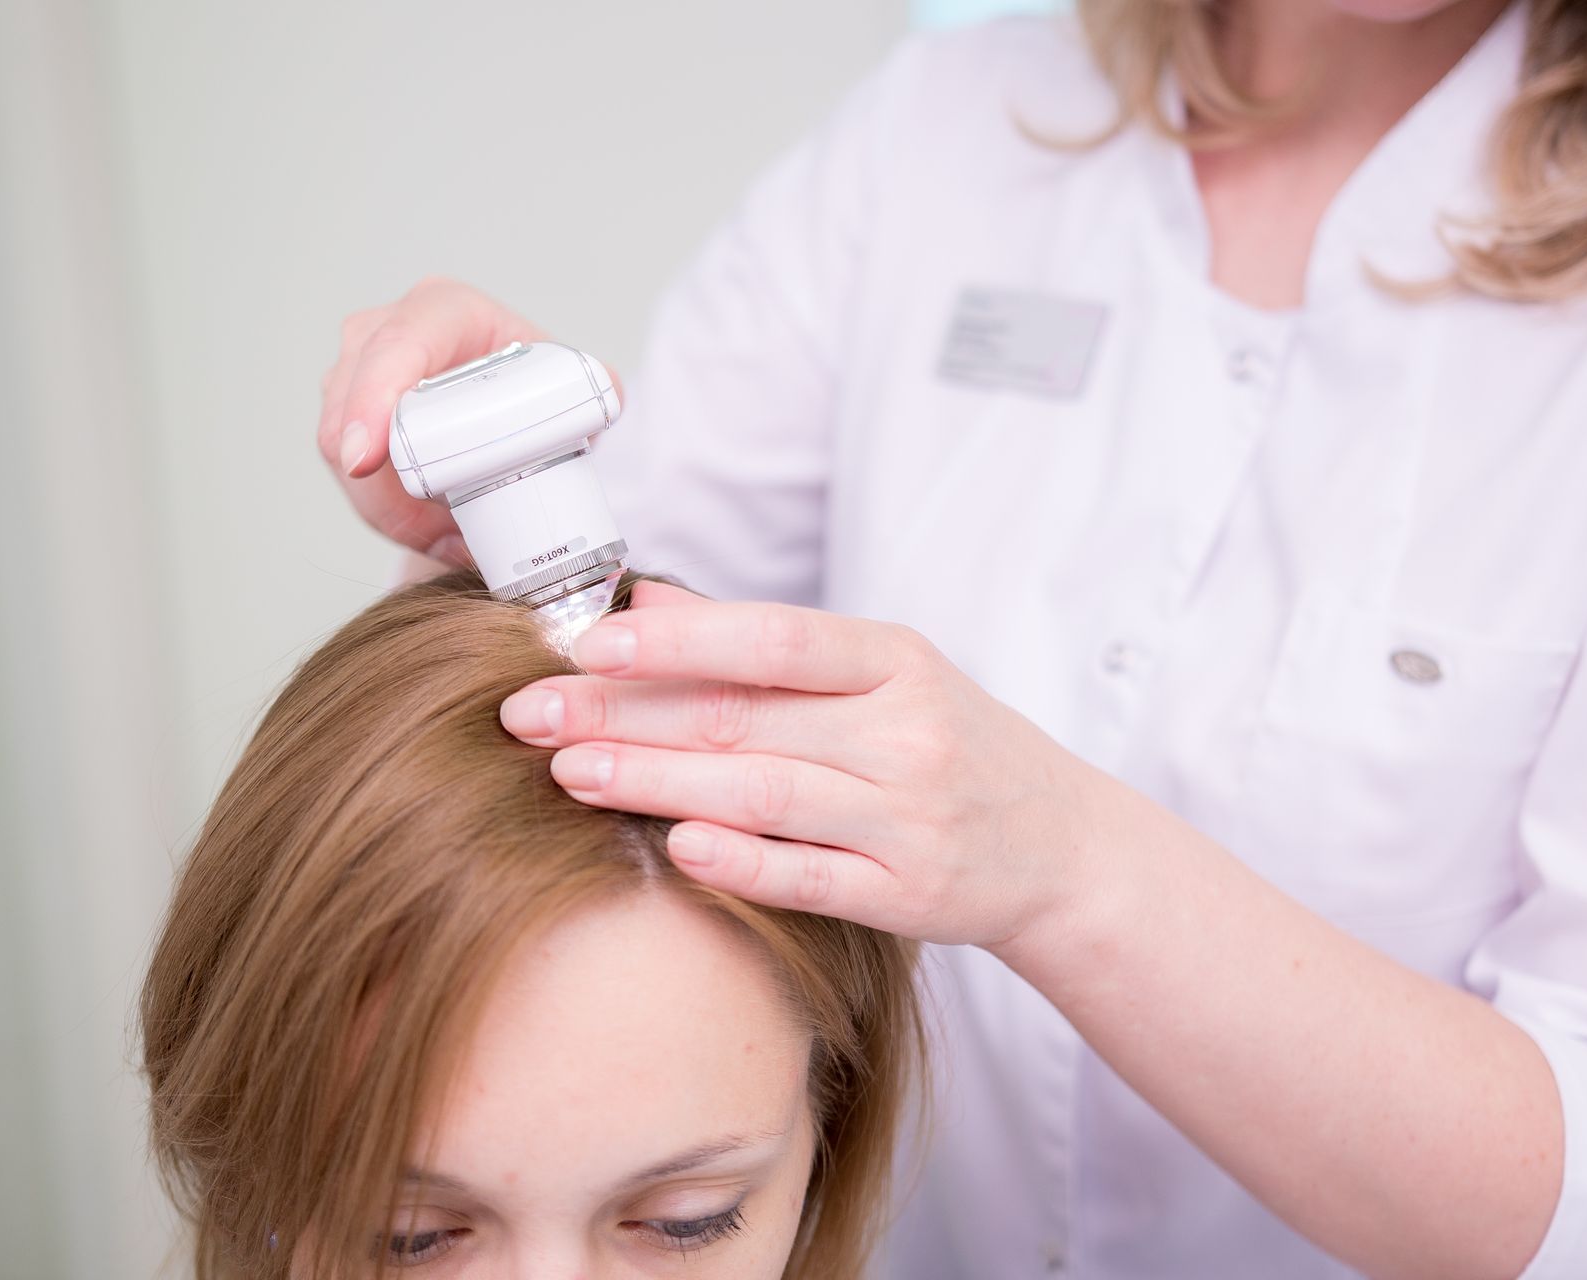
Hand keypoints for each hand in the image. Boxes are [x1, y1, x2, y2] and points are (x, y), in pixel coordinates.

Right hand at [317, 278, 612, 561]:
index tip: (368, 458)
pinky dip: (392, 518)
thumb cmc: (531, 379)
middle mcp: (384, 333)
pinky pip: (352, 480)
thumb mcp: (569, 380)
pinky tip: (436, 536)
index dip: (374, 400)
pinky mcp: (347, 423)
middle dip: (385, 484)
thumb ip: (596, 389)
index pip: (396, 346)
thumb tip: (603, 405)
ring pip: (344, 455)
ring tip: (453, 539)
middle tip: (441, 533)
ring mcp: (354, 377)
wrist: (513, 394)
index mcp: (441, 310)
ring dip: (394, 511)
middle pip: (352, 409)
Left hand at [499, 581, 1107, 948]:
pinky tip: (670, 847)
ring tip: (567, 772)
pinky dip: (738, 862)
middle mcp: (907, 733)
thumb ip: (764, 642)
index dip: (675, 640)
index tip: (583, 644)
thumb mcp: (884, 670)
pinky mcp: (906, 894)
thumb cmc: (951, 745)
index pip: (775, 638)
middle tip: (528, 713)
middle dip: (625, 713)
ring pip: (764, 794)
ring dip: (656, 783)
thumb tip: (644, 600)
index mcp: (898, 660)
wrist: (1059, 847)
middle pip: (745, 716)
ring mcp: (909, 818)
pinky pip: (809, 878)